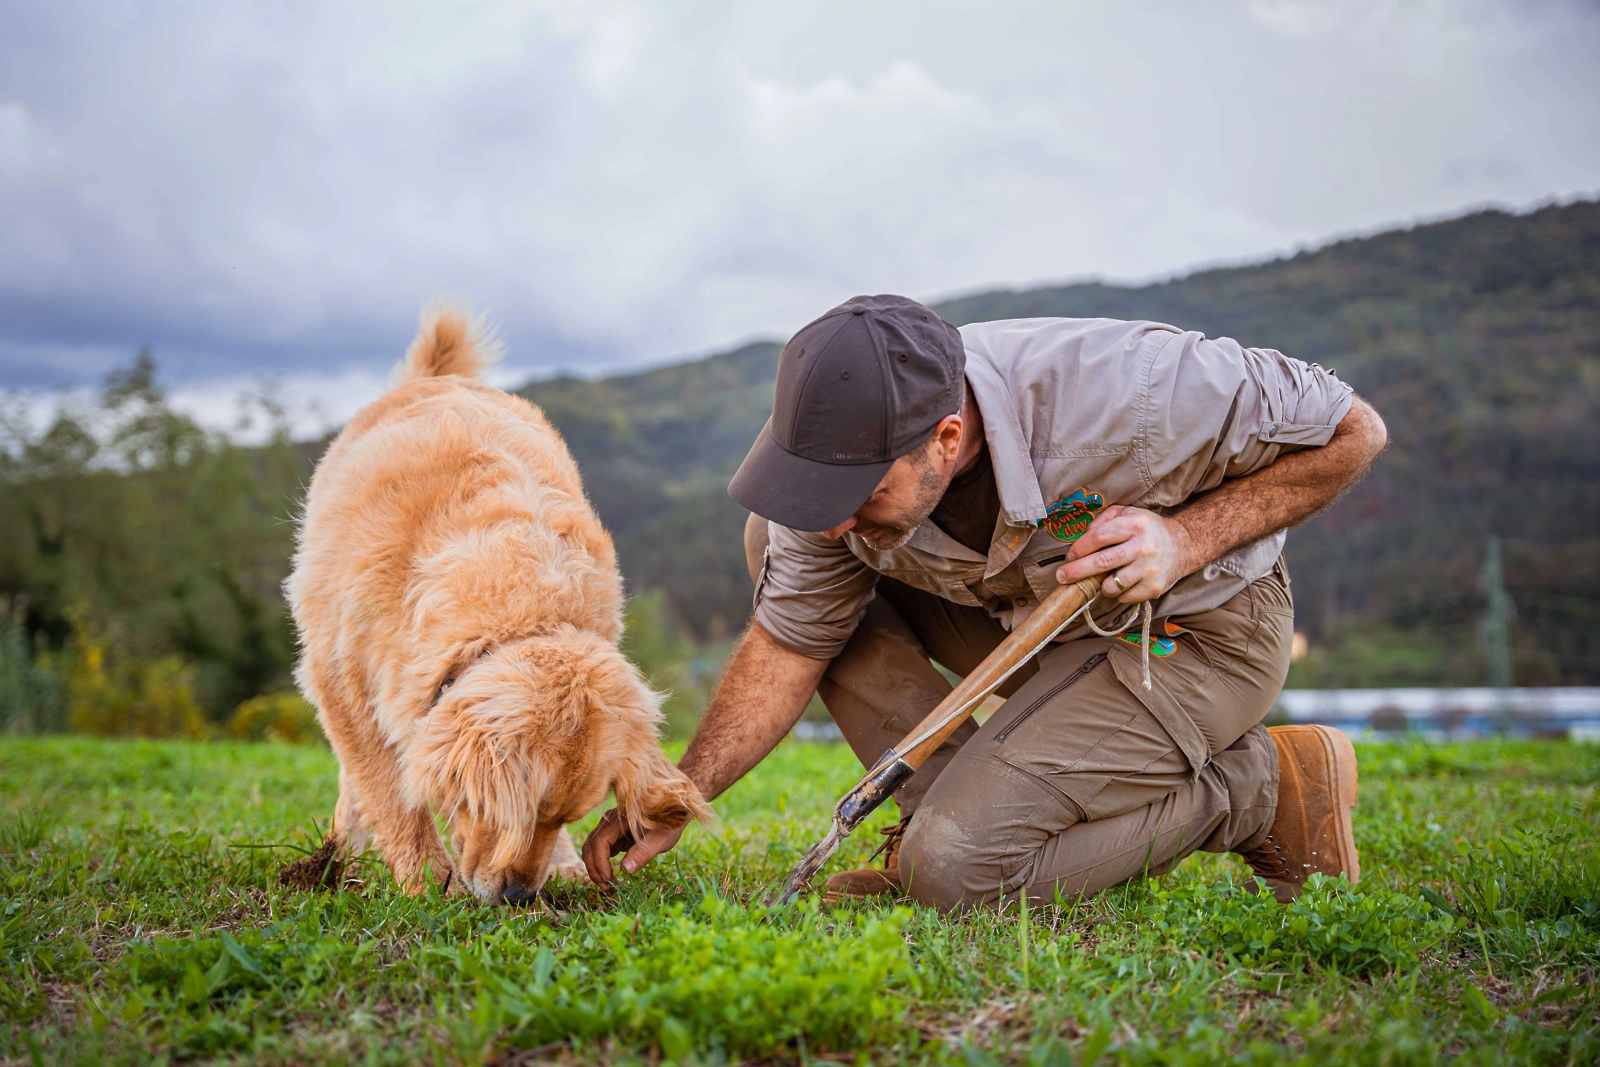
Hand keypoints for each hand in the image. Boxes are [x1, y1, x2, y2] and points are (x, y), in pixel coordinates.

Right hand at [581, 808, 685, 887]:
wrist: (674, 812)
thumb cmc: (669, 824)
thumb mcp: (661, 839)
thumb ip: (643, 852)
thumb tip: (625, 870)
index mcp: (619, 819)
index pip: (600, 841)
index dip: (600, 862)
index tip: (609, 880)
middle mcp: (610, 821)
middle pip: (590, 846)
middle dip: (595, 869)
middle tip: (607, 888)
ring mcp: (610, 827)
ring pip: (592, 849)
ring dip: (596, 868)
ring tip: (608, 885)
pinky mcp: (613, 835)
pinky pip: (600, 850)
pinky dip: (601, 865)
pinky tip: (610, 877)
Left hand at [1055, 505, 1194, 603]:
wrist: (1183, 546)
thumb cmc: (1148, 530)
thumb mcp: (1128, 513)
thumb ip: (1105, 519)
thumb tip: (1084, 536)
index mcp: (1135, 524)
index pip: (1099, 537)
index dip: (1080, 547)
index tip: (1070, 556)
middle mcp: (1143, 546)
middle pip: (1101, 562)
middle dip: (1076, 571)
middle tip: (1062, 577)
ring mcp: (1150, 569)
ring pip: (1111, 585)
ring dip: (1099, 585)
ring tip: (1102, 579)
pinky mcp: (1154, 587)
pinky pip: (1124, 596)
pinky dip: (1117, 593)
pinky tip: (1121, 583)